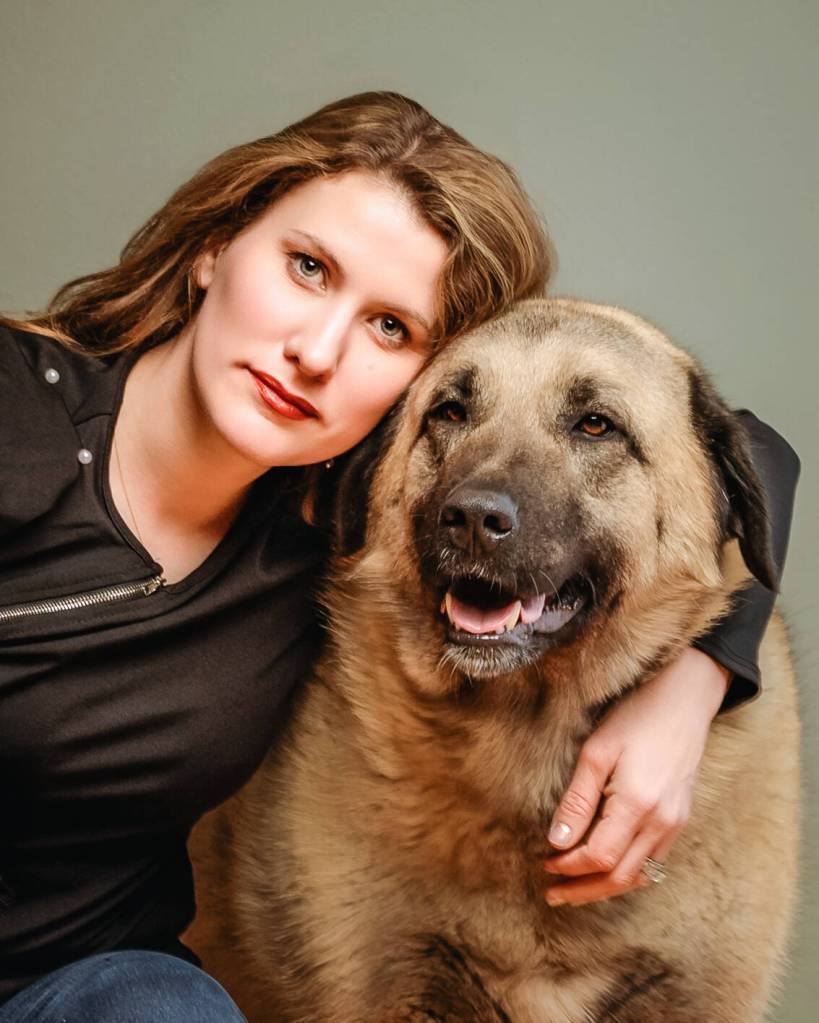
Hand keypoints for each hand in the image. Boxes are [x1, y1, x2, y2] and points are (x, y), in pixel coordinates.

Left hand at [543, 647, 730, 906]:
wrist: (686, 699)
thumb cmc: (637, 716)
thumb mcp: (597, 751)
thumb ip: (578, 799)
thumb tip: (558, 842)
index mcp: (638, 805)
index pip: (599, 857)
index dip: (569, 868)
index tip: (544, 863)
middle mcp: (662, 823)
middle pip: (620, 877)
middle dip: (583, 889)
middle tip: (551, 893)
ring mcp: (675, 823)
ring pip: (639, 875)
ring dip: (604, 886)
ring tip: (573, 887)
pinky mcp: (680, 818)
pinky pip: (653, 861)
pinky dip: (627, 872)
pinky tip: (607, 867)